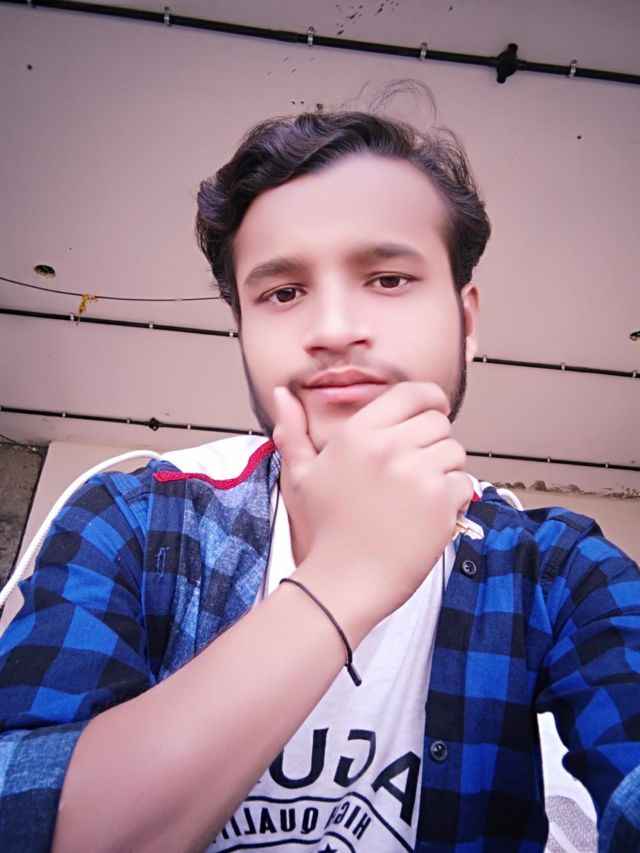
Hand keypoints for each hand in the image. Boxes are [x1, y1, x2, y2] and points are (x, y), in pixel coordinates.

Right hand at [272, 382, 472, 641]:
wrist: (342, 584)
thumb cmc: (323, 532)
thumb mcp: (301, 475)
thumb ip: (293, 430)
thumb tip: (281, 393)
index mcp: (357, 434)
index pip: (413, 393)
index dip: (428, 401)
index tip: (429, 415)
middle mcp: (388, 447)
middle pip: (439, 422)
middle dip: (433, 443)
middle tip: (414, 471)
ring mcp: (417, 473)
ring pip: (454, 452)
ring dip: (444, 472)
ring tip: (417, 497)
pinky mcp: (440, 502)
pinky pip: (463, 483)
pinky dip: (453, 501)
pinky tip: (426, 516)